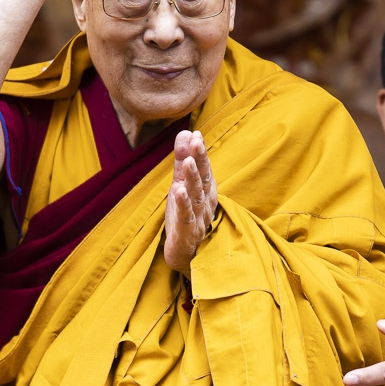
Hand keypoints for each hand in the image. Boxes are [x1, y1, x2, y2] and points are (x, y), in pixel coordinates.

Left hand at [164, 130, 216, 275]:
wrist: (186, 254)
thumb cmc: (186, 216)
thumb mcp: (182, 184)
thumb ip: (182, 160)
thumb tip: (185, 132)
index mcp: (206, 190)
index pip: (204, 168)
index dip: (200, 152)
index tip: (196, 134)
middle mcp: (205, 202)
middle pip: (204, 179)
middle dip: (199, 160)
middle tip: (196, 141)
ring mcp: (198, 218)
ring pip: (196, 197)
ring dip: (192, 179)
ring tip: (186, 162)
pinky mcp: (188, 233)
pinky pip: (187, 217)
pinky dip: (183, 204)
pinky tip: (178, 191)